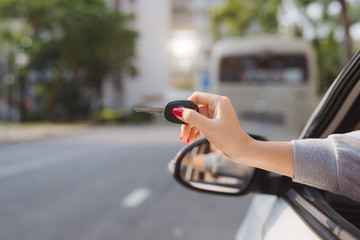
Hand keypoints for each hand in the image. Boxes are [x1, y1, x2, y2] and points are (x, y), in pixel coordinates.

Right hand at [173, 92, 293, 176]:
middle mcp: (217, 106)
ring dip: (190, 128)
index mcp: (218, 101)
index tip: (179, 118)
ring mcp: (216, 115)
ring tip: (187, 140)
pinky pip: (201, 123)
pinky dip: (195, 131)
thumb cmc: (229, 138)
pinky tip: (192, 139)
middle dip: (187, 122)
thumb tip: (177, 110)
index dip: (186, 107)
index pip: (196, 97)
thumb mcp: (208, 128)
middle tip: (182, 135)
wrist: (242, 151)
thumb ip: (192, 118)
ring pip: (196, 118)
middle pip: (195, 109)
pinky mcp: (215, 123)